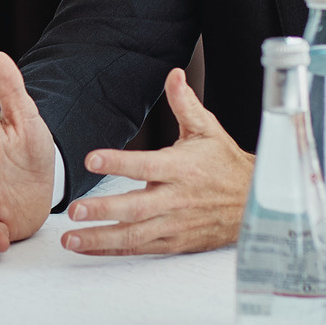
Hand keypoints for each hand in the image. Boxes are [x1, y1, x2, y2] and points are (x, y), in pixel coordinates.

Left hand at [59, 69, 252, 255]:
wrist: (254, 201)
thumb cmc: (225, 164)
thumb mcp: (208, 130)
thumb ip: (185, 104)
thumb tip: (174, 75)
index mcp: (181, 168)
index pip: (146, 165)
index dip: (118, 163)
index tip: (92, 159)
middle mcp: (176, 199)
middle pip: (137, 207)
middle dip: (104, 210)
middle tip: (74, 209)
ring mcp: (174, 224)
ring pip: (135, 234)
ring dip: (100, 237)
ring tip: (71, 236)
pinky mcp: (174, 242)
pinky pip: (139, 248)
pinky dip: (111, 249)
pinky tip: (86, 247)